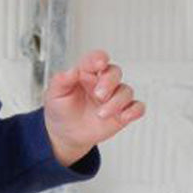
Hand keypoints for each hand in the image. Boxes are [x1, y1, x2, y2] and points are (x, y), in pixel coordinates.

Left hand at [43, 49, 144, 166]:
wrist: (66, 133)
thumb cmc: (61, 109)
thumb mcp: (54, 94)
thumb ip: (61, 81)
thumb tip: (71, 71)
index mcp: (86, 73)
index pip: (96, 59)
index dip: (99, 58)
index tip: (100, 62)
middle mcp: (102, 83)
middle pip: (115, 72)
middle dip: (109, 82)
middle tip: (99, 95)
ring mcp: (113, 97)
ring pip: (126, 91)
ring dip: (116, 102)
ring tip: (101, 114)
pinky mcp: (122, 113)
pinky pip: (137, 107)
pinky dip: (135, 111)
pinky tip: (124, 116)